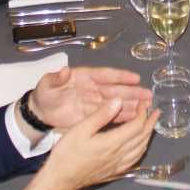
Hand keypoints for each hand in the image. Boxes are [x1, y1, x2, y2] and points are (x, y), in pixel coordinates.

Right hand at [14, 99, 157, 189]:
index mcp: (113, 143)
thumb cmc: (67, 153)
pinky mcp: (113, 173)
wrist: (59, 180)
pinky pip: (134, 161)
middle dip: (150, 123)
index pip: (136, 126)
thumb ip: (101, 115)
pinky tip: (139, 147)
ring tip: (150, 126)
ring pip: (140, 150)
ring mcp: (117, 166)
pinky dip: (141, 151)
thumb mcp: (80, 129)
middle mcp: (119, 155)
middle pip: (142, 138)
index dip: (143, 113)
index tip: (144, 102)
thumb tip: (119, 101)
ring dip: (148, 137)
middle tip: (155, 112)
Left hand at [28, 66, 152, 129]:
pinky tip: (133, 118)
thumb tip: (65, 70)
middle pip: (115, 90)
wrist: (41, 111)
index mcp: (85, 77)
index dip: (120, 76)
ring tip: (146, 107)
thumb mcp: (47, 84)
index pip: (105, 75)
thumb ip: (56, 78)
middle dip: (132, 92)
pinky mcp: (92, 116)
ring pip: (116, 104)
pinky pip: (109, 116)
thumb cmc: (46, 92)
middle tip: (148, 95)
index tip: (136, 78)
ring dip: (131, 105)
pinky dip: (121, 117)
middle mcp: (94, 89)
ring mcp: (94, 103)